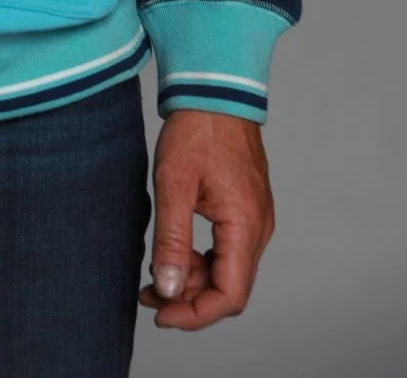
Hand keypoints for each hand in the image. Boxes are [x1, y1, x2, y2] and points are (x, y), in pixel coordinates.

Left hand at [138, 108, 274, 329]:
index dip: (195, 314)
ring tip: (154, 276)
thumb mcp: (174, 185)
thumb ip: (172, 240)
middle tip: (148, 295)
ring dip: (193, 279)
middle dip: (189, 299)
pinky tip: (174, 253)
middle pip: (230, 288)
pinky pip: (228, 250)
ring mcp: (255, 219)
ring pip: (228, 270)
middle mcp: (258, 228)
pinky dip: (201, 259)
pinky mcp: (246, 210)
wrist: (214, 91)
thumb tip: (167, 289)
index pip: (230, 295)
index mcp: (245, 225)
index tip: (160, 314)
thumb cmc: (196, 130)